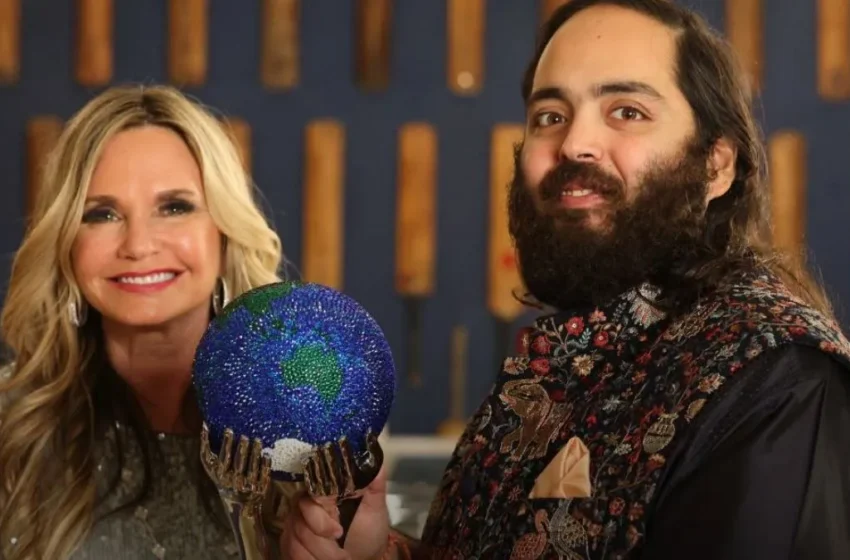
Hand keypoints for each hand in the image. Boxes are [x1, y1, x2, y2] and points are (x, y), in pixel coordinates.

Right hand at [280, 433, 390, 559]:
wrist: (363, 556)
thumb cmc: (368, 531)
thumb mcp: (375, 509)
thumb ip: (374, 486)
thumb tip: (376, 461)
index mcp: (324, 491)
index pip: (309, 496)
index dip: (319, 518)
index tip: (338, 532)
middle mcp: (304, 504)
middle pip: (299, 523)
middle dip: (322, 543)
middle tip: (342, 552)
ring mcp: (294, 524)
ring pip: (294, 540)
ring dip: (319, 555)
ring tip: (339, 558)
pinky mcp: (288, 542)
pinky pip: (290, 552)